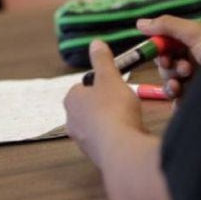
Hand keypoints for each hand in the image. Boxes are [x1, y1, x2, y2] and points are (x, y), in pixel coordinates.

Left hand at [64, 40, 144, 164]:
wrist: (122, 149)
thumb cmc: (113, 109)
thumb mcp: (110, 77)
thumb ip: (102, 61)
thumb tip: (95, 43)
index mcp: (71, 100)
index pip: (81, 87)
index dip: (98, 84)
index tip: (113, 84)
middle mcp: (72, 121)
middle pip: (88, 107)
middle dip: (105, 104)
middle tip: (123, 101)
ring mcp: (82, 141)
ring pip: (97, 125)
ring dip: (111, 121)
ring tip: (129, 118)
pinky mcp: (95, 156)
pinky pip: (106, 142)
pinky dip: (116, 137)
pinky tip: (130, 134)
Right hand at [136, 16, 200, 98]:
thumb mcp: (197, 32)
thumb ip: (167, 25)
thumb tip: (139, 23)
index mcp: (195, 43)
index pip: (166, 45)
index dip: (160, 50)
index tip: (163, 55)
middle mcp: (195, 61)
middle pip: (165, 65)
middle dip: (169, 67)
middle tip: (181, 68)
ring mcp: (197, 81)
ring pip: (169, 83)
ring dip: (170, 83)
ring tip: (180, 85)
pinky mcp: (197, 99)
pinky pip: (178, 101)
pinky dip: (176, 100)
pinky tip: (180, 98)